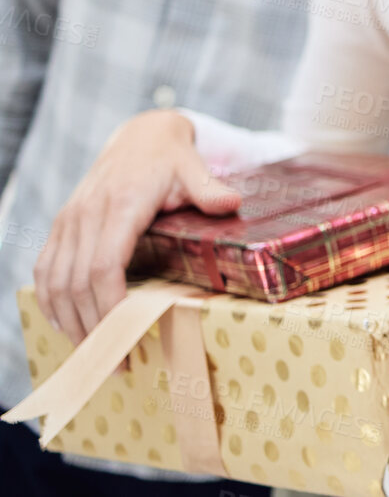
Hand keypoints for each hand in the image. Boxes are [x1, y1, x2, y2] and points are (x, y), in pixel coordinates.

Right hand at [34, 109, 241, 342]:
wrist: (139, 136)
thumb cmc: (170, 158)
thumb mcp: (194, 168)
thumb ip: (209, 188)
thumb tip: (231, 202)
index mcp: (121, 205)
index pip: (104, 266)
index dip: (109, 306)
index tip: (125, 337)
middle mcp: (86, 215)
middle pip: (77, 285)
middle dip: (93, 330)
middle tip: (116, 364)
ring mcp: (69, 221)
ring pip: (55, 283)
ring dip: (70, 323)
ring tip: (94, 356)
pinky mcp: (61, 226)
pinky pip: (44, 271)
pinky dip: (51, 303)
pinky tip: (67, 327)